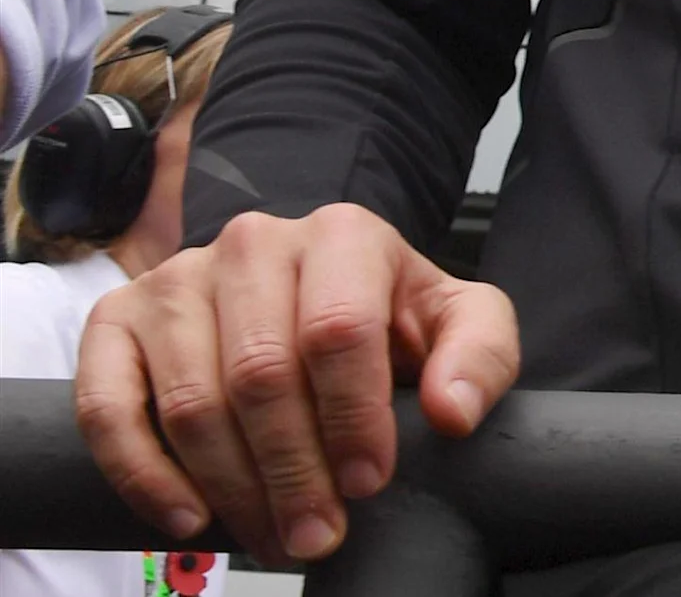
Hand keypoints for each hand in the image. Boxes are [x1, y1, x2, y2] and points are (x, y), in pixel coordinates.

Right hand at [72, 203, 518, 564]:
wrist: (309, 291)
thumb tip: (453, 411)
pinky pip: (108, 407)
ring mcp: (177, 280)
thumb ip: (479, 355)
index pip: (337, 330)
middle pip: (260, 375)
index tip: (368, 482)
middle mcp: (252, 246)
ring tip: (272, 537)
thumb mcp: (457, 320)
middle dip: (293, 472)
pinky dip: (143, 474)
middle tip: (318, 533)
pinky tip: (188, 517)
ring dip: (231, 487)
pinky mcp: (117, 321)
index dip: (352, 416)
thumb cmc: (386, 313)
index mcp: (341, 234)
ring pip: (191, 401)